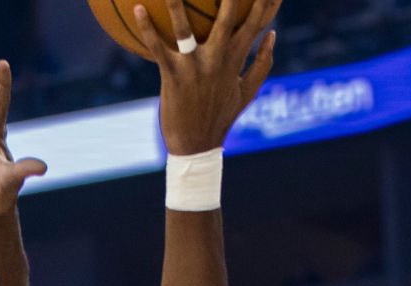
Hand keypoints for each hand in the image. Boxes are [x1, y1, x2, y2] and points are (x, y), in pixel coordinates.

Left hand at [130, 0, 279, 155]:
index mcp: (237, 60)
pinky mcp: (173, 76)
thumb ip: (262, 63)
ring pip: (187, 28)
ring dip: (179, 4)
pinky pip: (158, 47)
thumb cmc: (220, 116)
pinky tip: (138, 8)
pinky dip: (147, 28)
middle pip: (229, 17)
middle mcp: (218, 59)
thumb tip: (272, 34)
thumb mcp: (247, 92)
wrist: (197, 146)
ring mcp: (195, 67)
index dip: (266, 2)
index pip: (256, 22)